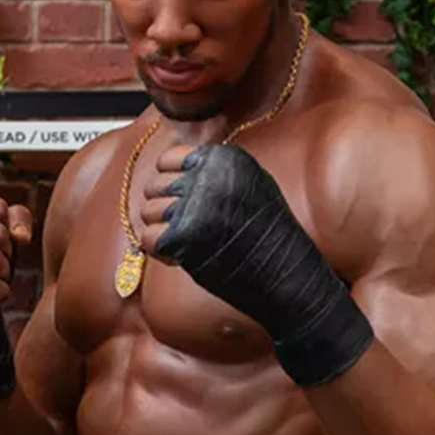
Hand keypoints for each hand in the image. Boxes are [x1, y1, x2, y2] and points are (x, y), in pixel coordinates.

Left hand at [138, 143, 373, 387]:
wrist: (287, 276)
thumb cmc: (270, 235)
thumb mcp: (253, 184)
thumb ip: (219, 172)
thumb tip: (179, 164)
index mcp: (224, 158)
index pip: (168, 159)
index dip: (172, 184)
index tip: (189, 203)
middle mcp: (207, 175)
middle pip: (155, 185)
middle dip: (164, 208)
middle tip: (188, 229)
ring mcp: (194, 205)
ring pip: (147, 211)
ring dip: (161, 231)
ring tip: (188, 243)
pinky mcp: (183, 236)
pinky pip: (148, 238)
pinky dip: (160, 252)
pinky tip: (184, 257)